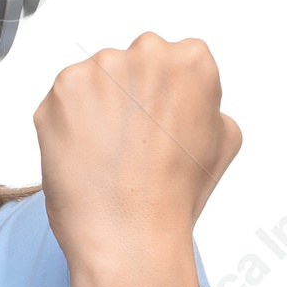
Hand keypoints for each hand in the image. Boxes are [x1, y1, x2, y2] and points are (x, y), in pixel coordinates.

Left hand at [33, 32, 240, 271]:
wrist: (129, 234)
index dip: (164, 98)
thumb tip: (190, 97)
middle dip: (127, 96)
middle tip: (131, 143)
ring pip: (93, 81)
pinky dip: (66, 124)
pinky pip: (62, 100)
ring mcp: (101, 68)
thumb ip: (207, 103)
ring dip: (95, 109)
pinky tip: (83, 154)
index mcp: (192, 59)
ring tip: (106, 154)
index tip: (159, 126)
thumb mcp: (224, 141)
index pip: (174, 60)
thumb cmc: (175, 196)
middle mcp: (147, 52)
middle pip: (130, 64)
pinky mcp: (62, 89)